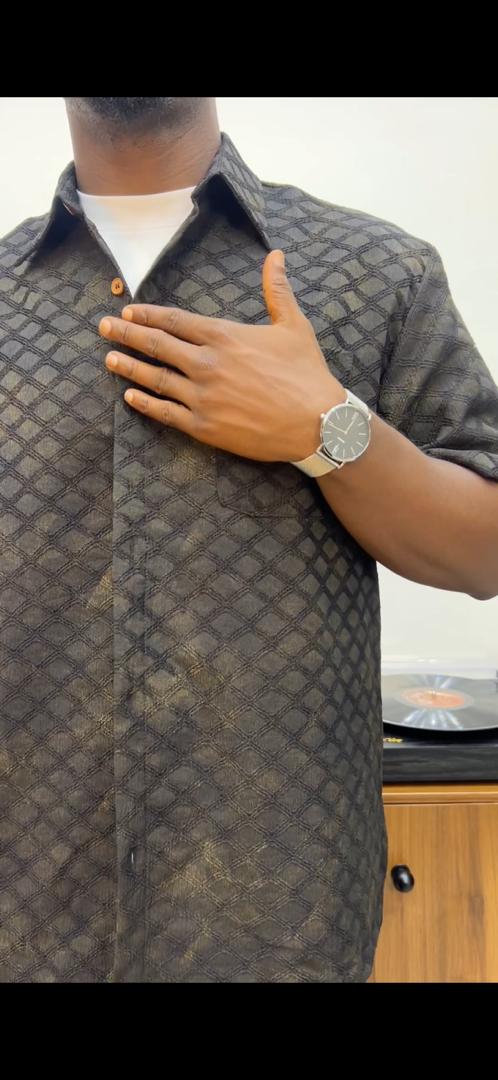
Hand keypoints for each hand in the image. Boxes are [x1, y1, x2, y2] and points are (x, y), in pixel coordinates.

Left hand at [98, 249, 344, 462]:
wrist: (318, 423)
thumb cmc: (307, 373)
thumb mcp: (293, 325)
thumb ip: (277, 290)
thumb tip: (276, 255)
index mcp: (224, 336)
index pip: (175, 320)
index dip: (148, 314)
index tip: (128, 309)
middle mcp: (207, 364)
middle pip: (157, 344)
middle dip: (127, 333)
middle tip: (104, 327)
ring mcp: (203, 396)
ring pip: (155, 378)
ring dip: (129, 367)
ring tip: (109, 359)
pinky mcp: (205, 426)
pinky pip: (166, 412)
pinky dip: (145, 403)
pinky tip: (130, 397)